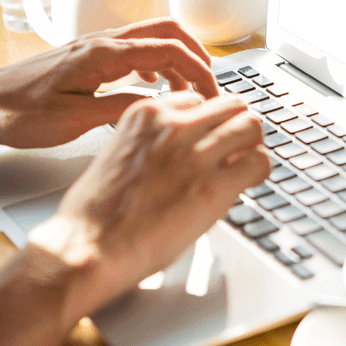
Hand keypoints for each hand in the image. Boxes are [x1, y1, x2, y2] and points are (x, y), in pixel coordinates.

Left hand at [0, 18, 219, 148]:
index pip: (167, 50)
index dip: (199, 70)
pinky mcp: (84, 58)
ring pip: (149, 39)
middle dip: (196, 55)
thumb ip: (119, 109)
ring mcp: (92, 47)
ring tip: (188, 93)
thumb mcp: (74, 121)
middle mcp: (99, 42)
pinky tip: (152, 89)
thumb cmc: (17, 114)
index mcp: (101, 54)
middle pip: (165, 31)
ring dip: (176, 60)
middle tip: (212, 87)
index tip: (214, 95)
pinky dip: (154, 64)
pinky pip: (131, 50)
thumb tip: (160, 105)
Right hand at [27, 90, 269, 316]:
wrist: (87, 246)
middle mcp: (173, 125)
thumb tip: (177, 155)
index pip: (197, 99)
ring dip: (252, 144)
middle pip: (231, 104)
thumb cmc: (95, 214)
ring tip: (244, 165)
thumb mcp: (118, 155)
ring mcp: (195, 153)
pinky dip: (258, 171)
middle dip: (236, 125)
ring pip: (251, 125)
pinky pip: (258, 162)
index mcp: (145, 115)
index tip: (208, 139)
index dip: (206, 122)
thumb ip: (152, 145)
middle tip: (236, 148)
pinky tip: (246, 184)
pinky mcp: (213, 185)